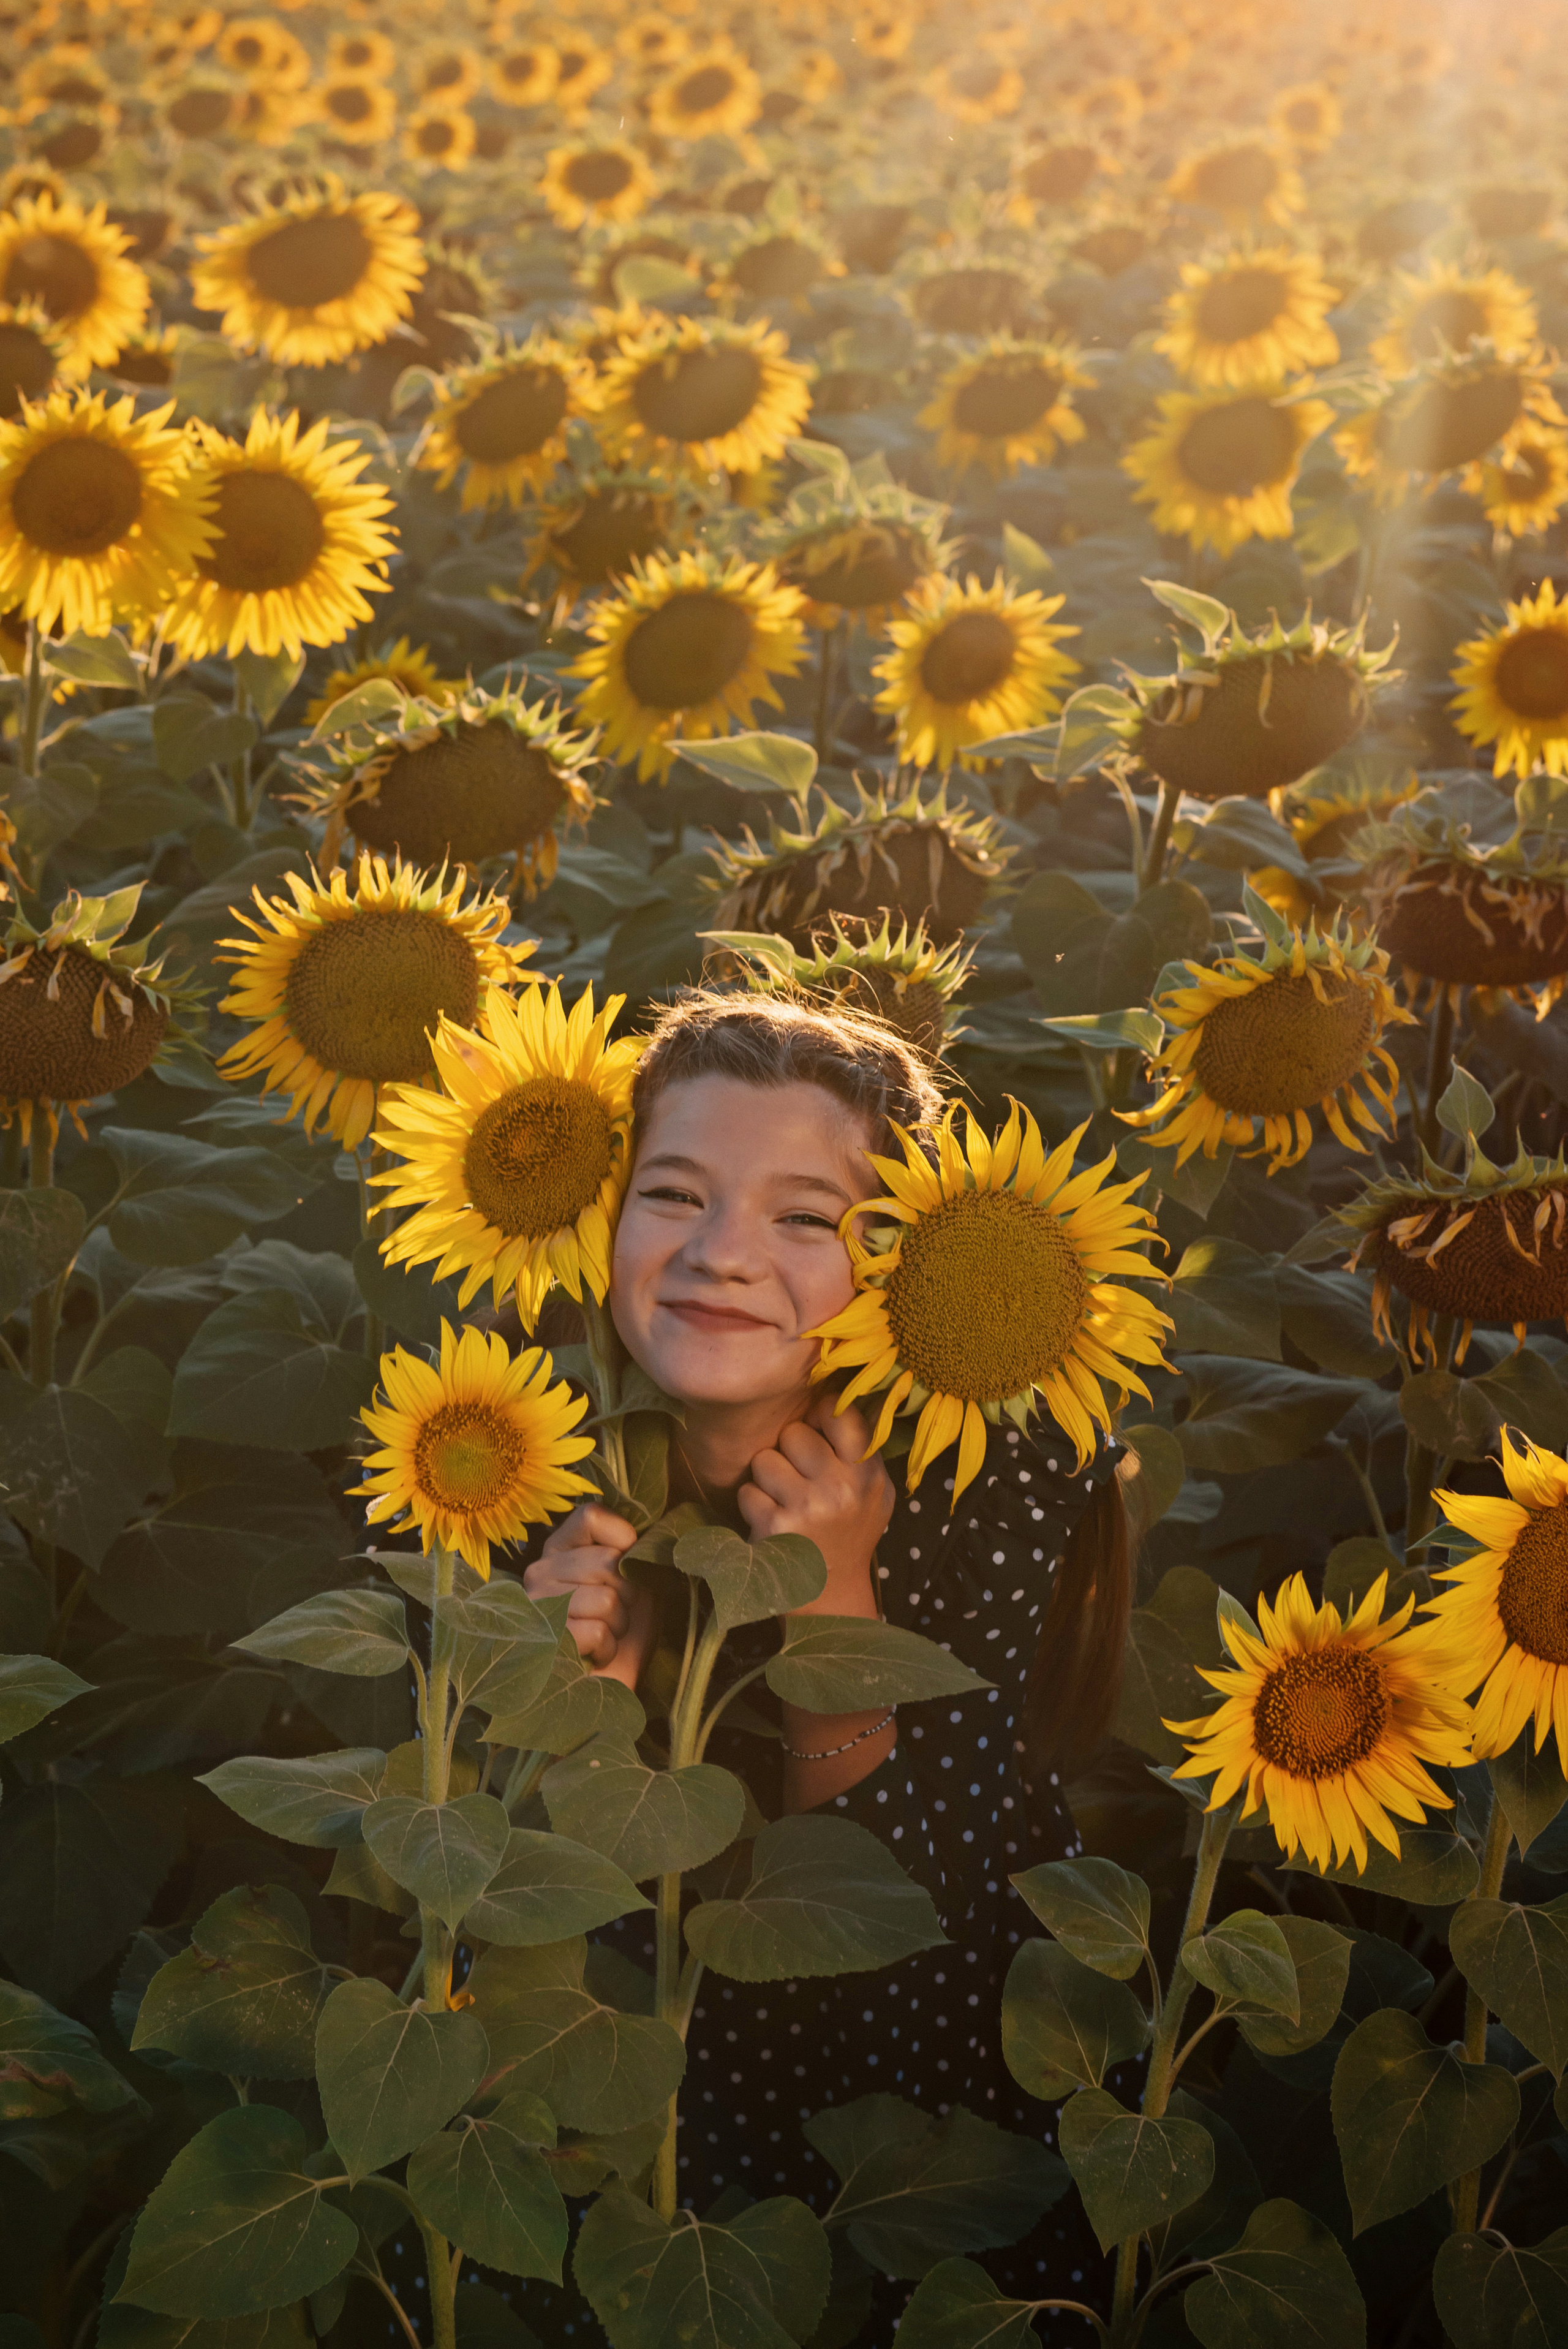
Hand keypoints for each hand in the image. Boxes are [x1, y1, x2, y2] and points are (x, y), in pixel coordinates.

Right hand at [523, 1502, 655, 1689]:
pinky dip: (607, 1648)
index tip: (628, 1568)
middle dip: (628, 1595)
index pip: (591, 1516)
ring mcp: (537, 1605)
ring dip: (618, 1625)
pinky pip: (596, 1631)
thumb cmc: (625, 1632)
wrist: (610, 1690)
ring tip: (606, 1636)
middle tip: (617, 1615)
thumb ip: (634, 1553)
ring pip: (605, 1599)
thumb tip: (644, 1536)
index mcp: (560, 1548)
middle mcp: (540, 1571)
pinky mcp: (543, 1639)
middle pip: (606, 1562)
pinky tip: (594, 1656)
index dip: (624, 1540)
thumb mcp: (637, 1583)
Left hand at [739, 1396, 894, 1617]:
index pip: (839, 1413)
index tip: (817, 1429)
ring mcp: (806, 1509)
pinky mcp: (774, 1529)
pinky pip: (747, 1492)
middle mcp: (841, 1489)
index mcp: (867, 1474)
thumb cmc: (851, 1534)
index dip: (820, 1414)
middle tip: (798, 1473)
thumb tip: (832, 1394)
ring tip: (784, 1498)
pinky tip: (772, 1521)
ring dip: (767, 1477)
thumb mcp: (875, 1493)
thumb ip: (860, 1450)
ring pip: (765, 1459)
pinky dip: (753, 1505)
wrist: (832, 1597)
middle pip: (794, 1433)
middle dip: (789, 1450)